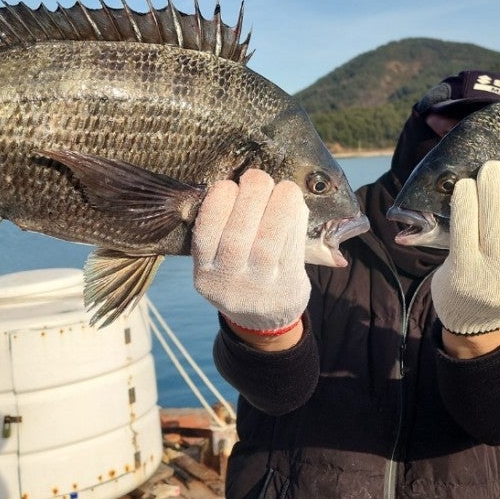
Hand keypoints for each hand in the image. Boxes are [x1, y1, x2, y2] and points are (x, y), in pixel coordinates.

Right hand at [193, 168, 311, 338]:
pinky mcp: (288, 288)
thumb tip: (243, 184)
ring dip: (277, 205)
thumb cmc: (241, 275)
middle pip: (237, 236)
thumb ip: (221, 231)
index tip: (229, 184)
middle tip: (257, 177)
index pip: (205, 233)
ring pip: (267, 242)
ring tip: (282, 187)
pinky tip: (295, 205)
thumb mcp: (218, 263)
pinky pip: (292, 249)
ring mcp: (259, 289)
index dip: (217, 202)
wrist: (265, 321)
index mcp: (205, 273)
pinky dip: (294, 221)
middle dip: (250, 196)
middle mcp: (228, 284)